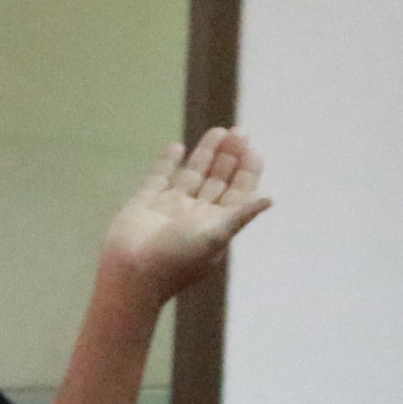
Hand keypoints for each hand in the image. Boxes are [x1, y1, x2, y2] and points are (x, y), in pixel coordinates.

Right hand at [97, 129, 267, 304]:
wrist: (132, 273)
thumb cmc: (177, 258)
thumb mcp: (216, 235)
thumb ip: (241, 214)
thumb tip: (270, 198)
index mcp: (214, 226)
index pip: (236, 194)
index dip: (246, 173)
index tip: (254, 150)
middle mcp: (194, 215)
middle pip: (217, 180)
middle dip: (229, 157)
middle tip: (240, 132)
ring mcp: (169, 208)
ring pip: (191, 175)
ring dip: (205, 153)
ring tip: (219, 131)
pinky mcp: (144, 203)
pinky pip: (159, 178)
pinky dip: (168, 163)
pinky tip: (177, 147)